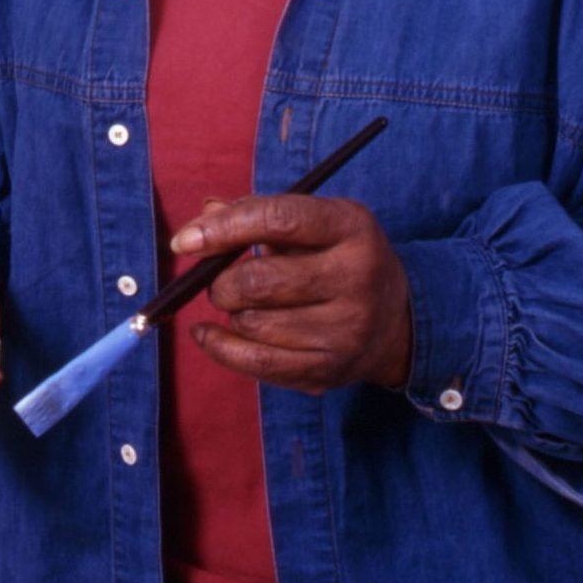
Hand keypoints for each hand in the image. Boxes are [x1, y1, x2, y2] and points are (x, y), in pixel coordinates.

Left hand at [172, 195, 413, 391]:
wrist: (397, 320)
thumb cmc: (338, 258)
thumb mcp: (314, 222)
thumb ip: (257, 213)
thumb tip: (205, 214)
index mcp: (351, 227)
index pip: (277, 220)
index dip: (224, 229)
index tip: (185, 241)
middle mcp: (356, 278)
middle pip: (259, 282)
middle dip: (221, 282)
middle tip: (218, 280)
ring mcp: (346, 330)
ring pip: (253, 324)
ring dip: (231, 313)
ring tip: (240, 304)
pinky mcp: (329, 370)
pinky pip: (258, 363)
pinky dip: (221, 347)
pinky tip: (208, 334)